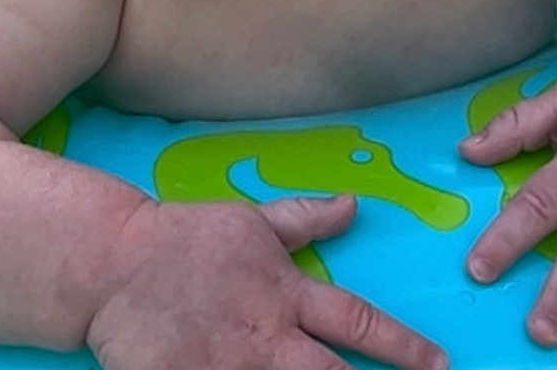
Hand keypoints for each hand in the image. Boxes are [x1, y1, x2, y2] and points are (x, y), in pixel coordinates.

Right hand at [86, 193, 448, 369]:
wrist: (117, 262)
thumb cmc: (187, 237)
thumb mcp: (250, 219)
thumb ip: (304, 218)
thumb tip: (353, 204)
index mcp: (285, 293)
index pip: (357, 321)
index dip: (402, 344)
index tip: (439, 361)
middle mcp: (268, 337)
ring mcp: (233, 369)